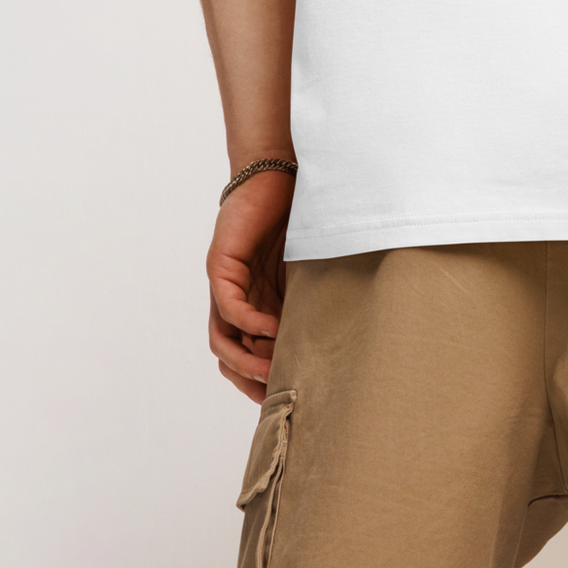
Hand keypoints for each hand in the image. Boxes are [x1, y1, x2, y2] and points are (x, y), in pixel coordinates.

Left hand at [206, 168, 293, 401]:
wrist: (282, 170)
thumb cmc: (301, 213)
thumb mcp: (312, 265)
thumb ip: (315, 294)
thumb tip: (346, 329)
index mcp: (259, 302)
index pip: (251, 353)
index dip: (263, 378)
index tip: (288, 397)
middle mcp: (237, 299)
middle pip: (231, 356)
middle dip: (250, 380)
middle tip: (276, 397)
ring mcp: (226, 284)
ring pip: (223, 340)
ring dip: (245, 359)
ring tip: (273, 369)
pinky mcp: (221, 266)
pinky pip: (229, 307)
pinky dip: (249, 323)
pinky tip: (272, 330)